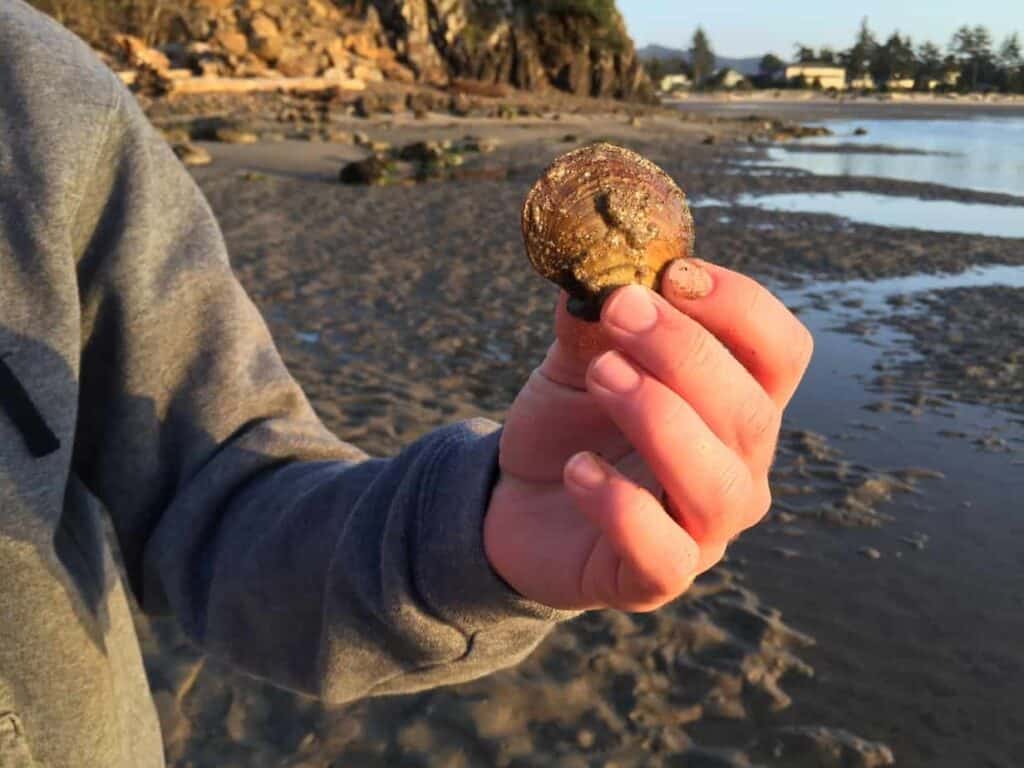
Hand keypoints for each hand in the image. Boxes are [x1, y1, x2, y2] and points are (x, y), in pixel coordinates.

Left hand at [484, 259, 812, 611]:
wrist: (516, 501)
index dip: (741, 307)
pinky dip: (620, 506)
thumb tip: (600, 263)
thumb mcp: (581, 357)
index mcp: (736, 401)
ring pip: (719, 485)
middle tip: (620, 310)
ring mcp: (705, 529)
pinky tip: (576, 468)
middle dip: (685, 352)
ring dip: (660, 418)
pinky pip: (662, 553)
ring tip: (602, 375)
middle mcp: (739, 466)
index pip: (781, 352)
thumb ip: (599, 316)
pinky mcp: (655, 578)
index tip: (674, 273)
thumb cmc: (570, 424)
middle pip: (751, 411)